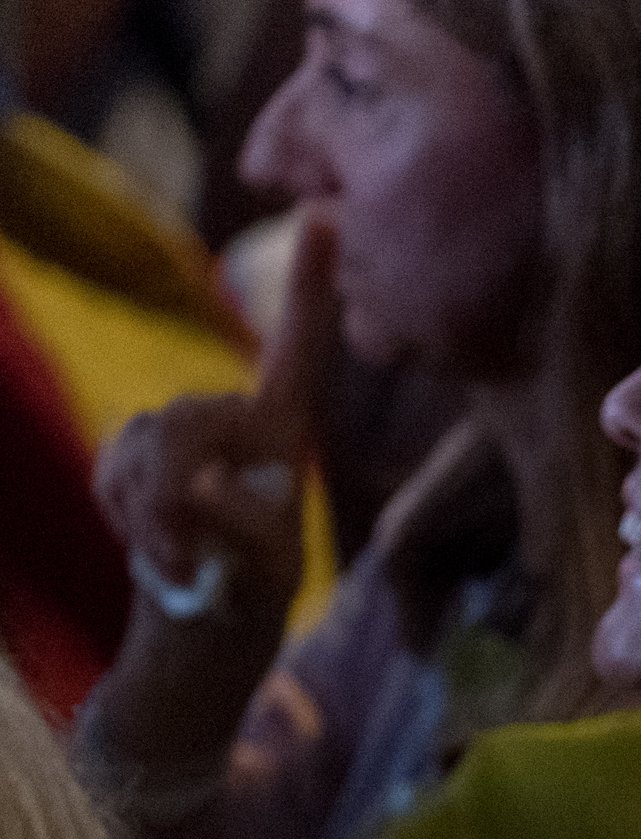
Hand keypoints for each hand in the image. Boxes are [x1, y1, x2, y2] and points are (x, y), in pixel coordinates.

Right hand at [93, 212, 335, 626]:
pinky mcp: (130, 451)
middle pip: (186, 420)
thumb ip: (241, 521)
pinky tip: (155, 548)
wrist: (199, 622)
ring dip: (155, 517)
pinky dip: (130, 521)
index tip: (326, 216)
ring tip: (183, 558)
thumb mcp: (268, 564)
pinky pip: (114, 471)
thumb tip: (194, 489)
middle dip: (173, 490)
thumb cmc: (252, 591)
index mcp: (284, 430)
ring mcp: (174, 431)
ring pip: (147, 448)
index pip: (298, 349)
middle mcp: (230, 417)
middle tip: (187, 553)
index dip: (308, 285)